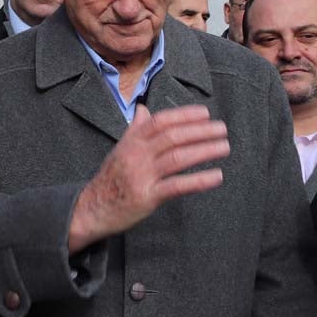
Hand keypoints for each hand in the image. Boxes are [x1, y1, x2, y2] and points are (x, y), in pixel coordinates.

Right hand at [67, 105, 228, 252]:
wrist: (92, 208)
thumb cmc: (110, 178)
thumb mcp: (119, 149)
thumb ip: (134, 129)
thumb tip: (143, 109)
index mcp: (131, 141)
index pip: (160, 121)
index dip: (183, 115)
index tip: (205, 113)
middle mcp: (136, 155)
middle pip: (172, 137)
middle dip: (200, 131)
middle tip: (222, 129)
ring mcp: (142, 176)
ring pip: (177, 158)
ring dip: (204, 150)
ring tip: (224, 147)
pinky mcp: (147, 197)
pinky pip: (176, 186)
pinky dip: (198, 180)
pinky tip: (216, 176)